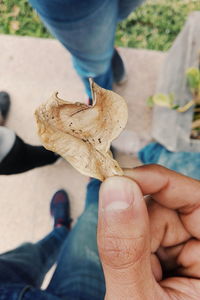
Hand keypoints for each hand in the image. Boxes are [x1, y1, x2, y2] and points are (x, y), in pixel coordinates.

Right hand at [97, 164, 199, 298]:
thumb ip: (125, 247)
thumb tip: (116, 191)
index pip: (198, 199)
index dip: (158, 182)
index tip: (119, 180)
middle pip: (171, 207)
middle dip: (139, 223)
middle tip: (125, 251)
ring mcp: (191, 256)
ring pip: (155, 220)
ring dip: (135, 241)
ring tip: (134, 275)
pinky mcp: (174, 260)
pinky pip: (148, 236)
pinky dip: (133, 249)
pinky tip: (135, 273)